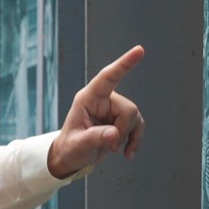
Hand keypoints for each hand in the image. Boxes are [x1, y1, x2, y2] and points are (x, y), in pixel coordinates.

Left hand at [48, 45, 145, 177]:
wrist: (72, 157)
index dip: (123, 64)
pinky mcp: (122, 120)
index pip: (107, 78)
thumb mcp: (77, 145)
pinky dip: (135, 141)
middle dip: (123, 130)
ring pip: (135, 118)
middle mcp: (103, 100)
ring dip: (127, 137)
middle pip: (129, 109)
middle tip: (110, 146)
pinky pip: (138, 126)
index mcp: (88, 98)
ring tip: (111, 149)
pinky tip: (128, 154)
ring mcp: (114, 109)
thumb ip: (94, 138)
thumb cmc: (70, 148)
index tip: (139, 50)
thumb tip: (114, 135)